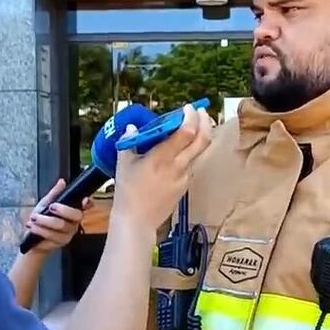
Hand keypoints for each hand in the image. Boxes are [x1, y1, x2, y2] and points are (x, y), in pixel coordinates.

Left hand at [24, 178, 93, 254]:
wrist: (31, 238)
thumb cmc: (41, 220)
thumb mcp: (45, 204)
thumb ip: (54, 193)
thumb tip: (62, 181)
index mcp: (73, 212)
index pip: (86, 207)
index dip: (88, 204)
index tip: (84, 200)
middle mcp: (74, 223)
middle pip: (76, 216)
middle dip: (63, 210)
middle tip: (50, 207)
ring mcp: (68, 234)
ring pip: (61, 226)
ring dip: (45, 221)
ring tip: (33, 218)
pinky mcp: (60, 244)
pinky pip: (52, 237)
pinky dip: (40, 230)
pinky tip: (32, 227)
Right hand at [113, 104, 211, 231]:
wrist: (137, 221)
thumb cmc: (128, 193)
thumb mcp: (124, 164)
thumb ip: (129, 143)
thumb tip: (131, 129)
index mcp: (162, 158)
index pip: (186, 132)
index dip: (191, 117)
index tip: (188, 108)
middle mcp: (178, 166)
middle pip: (203, 140)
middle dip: (205, 122)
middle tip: (201, 111)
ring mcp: (185, 177)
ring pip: (199, 152)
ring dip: (198, 137)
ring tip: (189, 128)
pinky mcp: (185, 186)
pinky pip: (191, 165)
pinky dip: (189, 153)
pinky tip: (179, 152)